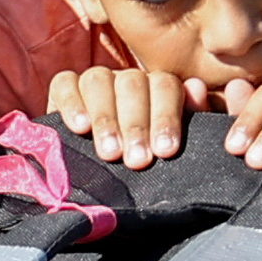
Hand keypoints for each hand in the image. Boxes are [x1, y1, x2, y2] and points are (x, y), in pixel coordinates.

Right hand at [43, 66, 211, 167]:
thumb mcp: (166, 148)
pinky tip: (79, 128)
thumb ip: (189, 119)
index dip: (165, 117)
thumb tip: (197, 88)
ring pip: (99, 80)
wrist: (97, 181)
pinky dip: (72, 103)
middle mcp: (127, 79)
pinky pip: (65, 83)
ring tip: (110, 153)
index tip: (165, 151)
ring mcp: (95, 80)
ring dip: (105, 118)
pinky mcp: (64, 88)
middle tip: (137, 161)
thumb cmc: (140, 163)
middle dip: (136, 125)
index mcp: (158, 89)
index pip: (165, 86)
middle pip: (133, 83)